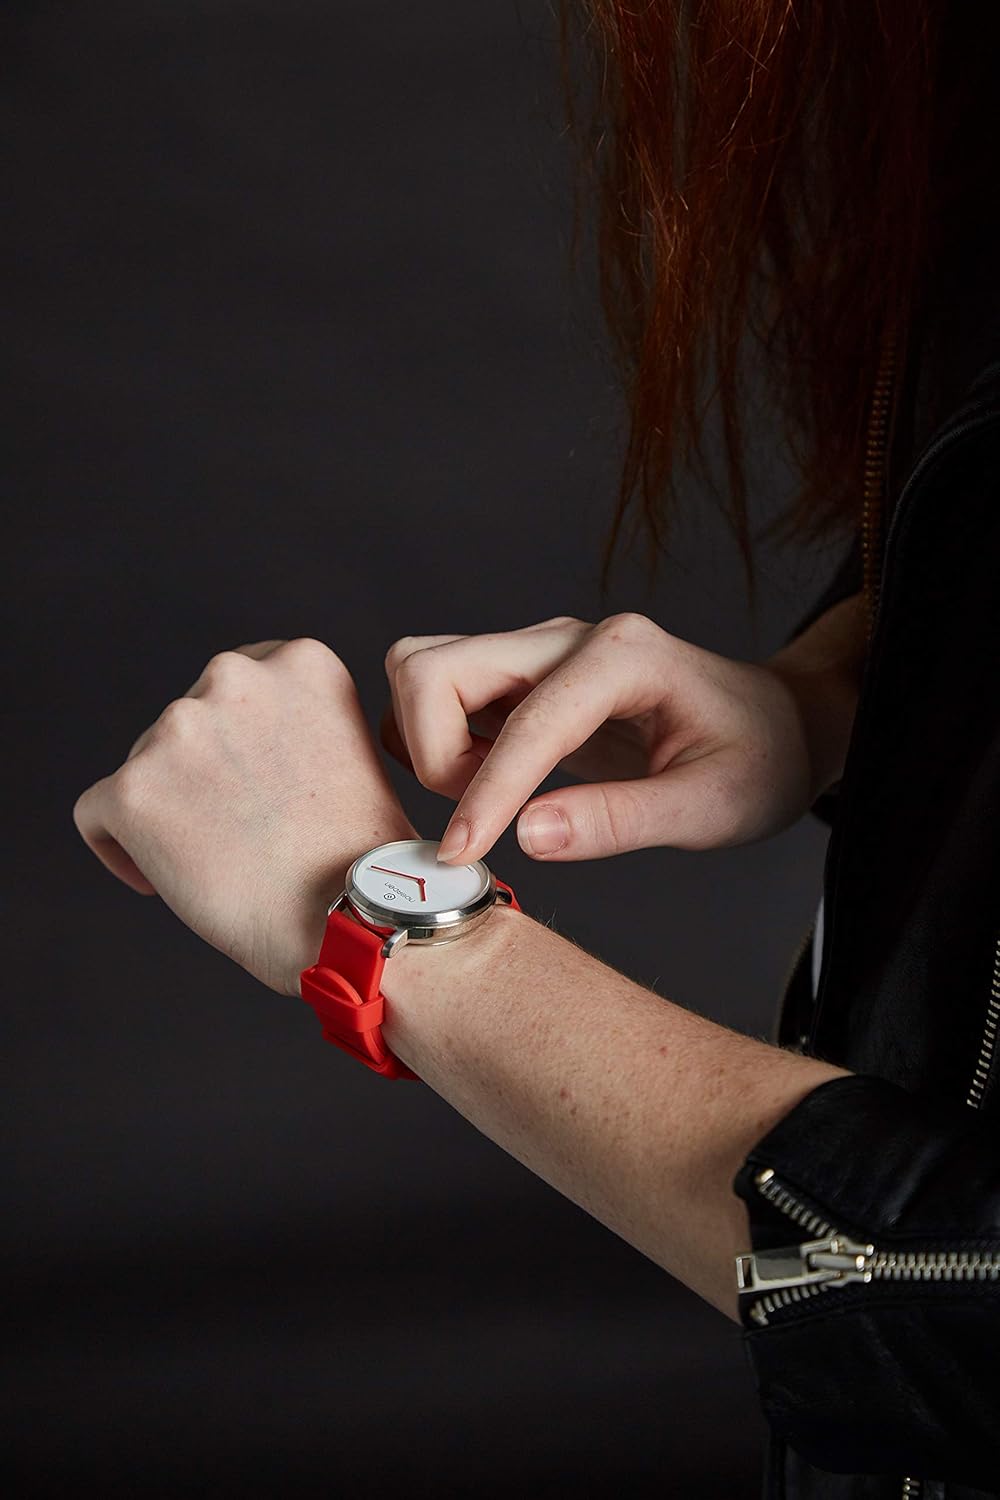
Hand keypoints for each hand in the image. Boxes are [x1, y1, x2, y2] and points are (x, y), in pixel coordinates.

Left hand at [73, 638, 418, 997]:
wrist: (350, 915)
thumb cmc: (358, 854)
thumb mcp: (347, 747)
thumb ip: (289, 722)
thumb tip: (229, 747)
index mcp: (300, 661)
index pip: (239, 684)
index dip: (241, 740)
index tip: (256, 785)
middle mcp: (234, 677)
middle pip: (189, 722)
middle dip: (204, 773)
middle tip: (238, 830)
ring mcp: (177, 728)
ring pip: (146, 766)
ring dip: (171, 807)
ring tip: (218, 861)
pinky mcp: (131, 787)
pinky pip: (97, 814)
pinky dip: (122, 847)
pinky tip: (161, 879)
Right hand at [380, 611, 836, 865]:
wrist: (777, 726)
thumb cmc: (759, 760)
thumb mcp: (712, 806)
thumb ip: (620, 820)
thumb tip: (526, 835)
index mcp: (622, 656)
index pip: (524, 723)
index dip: (483, 796)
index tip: (462, 855)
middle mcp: (567, 639)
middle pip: (434, 666)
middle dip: (432, 750)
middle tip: (479, 814)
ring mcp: (539, 651)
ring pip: (424, 669)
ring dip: (428, 742)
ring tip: (486, 794)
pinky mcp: (523, 677)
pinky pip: (441, 691)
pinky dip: (437, 739)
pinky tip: (489, 781)